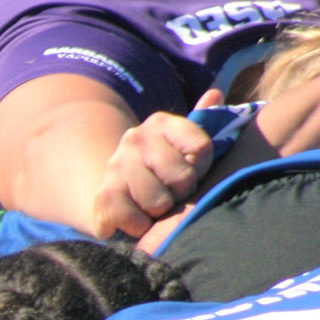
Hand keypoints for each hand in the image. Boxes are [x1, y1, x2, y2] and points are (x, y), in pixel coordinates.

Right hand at [91, 90, 222, 238]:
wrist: (112, 193)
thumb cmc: (160, 172)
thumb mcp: (183, 146)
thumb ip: (203, 121)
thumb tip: (215, 93)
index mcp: (161, 123)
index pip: (201, 147)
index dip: (201, 168)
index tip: (192, 172)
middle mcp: (135, 139)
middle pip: (182, 177)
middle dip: (181, 194)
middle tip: (169, 193)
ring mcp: (115, 166)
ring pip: (159, 202)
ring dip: (159, 213)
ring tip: (152, 207)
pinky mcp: (104, 196)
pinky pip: (136, 221)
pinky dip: (139, 227)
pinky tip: (135, 217)